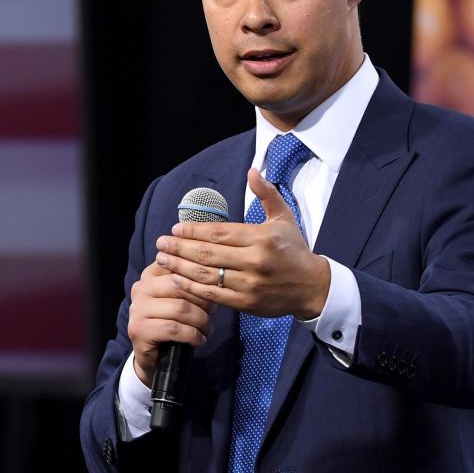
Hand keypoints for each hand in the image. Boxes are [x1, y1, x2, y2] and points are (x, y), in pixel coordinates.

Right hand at [126, 261, 215, 387]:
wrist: (153, 356)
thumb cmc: (171, 321)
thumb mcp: (178, 297)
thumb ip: (187, 281)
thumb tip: (212, 269)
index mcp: (149, 275)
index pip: (177, 266)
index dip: (199, 278)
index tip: (211, 290)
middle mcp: (140, 288)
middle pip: (180, 285)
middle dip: (202, 300)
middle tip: (213, 311)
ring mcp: (137, 309)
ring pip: (180, 308)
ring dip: (201, 321)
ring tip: (208, 328)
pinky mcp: (139, 330)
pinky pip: (174, 328)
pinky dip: (193, 335)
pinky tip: (199, 340)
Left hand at [155, 168, 330, 319]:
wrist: (312, 287)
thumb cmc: (294, 250)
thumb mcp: (284, 218)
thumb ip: (266, 194)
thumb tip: (252, 171)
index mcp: (261, 238)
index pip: (219, 233)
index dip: (194, 230)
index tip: (175, 228)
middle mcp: (254, 261)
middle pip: (207, 254)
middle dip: (179, 247)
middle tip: (161, 242)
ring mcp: (250, 285)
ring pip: (206, 275)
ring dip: (180, 267)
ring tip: (162, 258)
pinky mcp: (247, 304)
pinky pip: (213, 295)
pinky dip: (192, 288)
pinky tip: (176, 280)